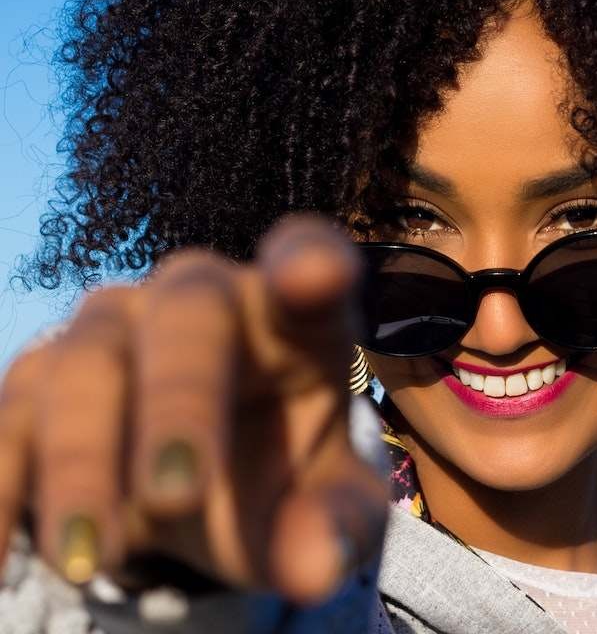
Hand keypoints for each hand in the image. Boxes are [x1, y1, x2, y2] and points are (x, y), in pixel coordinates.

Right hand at [0, 214, 390, 604]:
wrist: (205, 488)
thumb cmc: (287, 472)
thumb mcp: (329, 507)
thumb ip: (337, 525)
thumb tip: (317, 567)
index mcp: (294, 314)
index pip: (309, 257)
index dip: (310, 261)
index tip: (315, 277)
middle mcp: (201, 296)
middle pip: (186, 316)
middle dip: (178, 404)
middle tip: (178, 498)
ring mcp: (114, 326)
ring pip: (85, 366)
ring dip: (81, 465)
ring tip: (92, 562)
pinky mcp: (41, 376)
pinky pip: (10, 420)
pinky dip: (4, 492)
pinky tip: (2, 566)